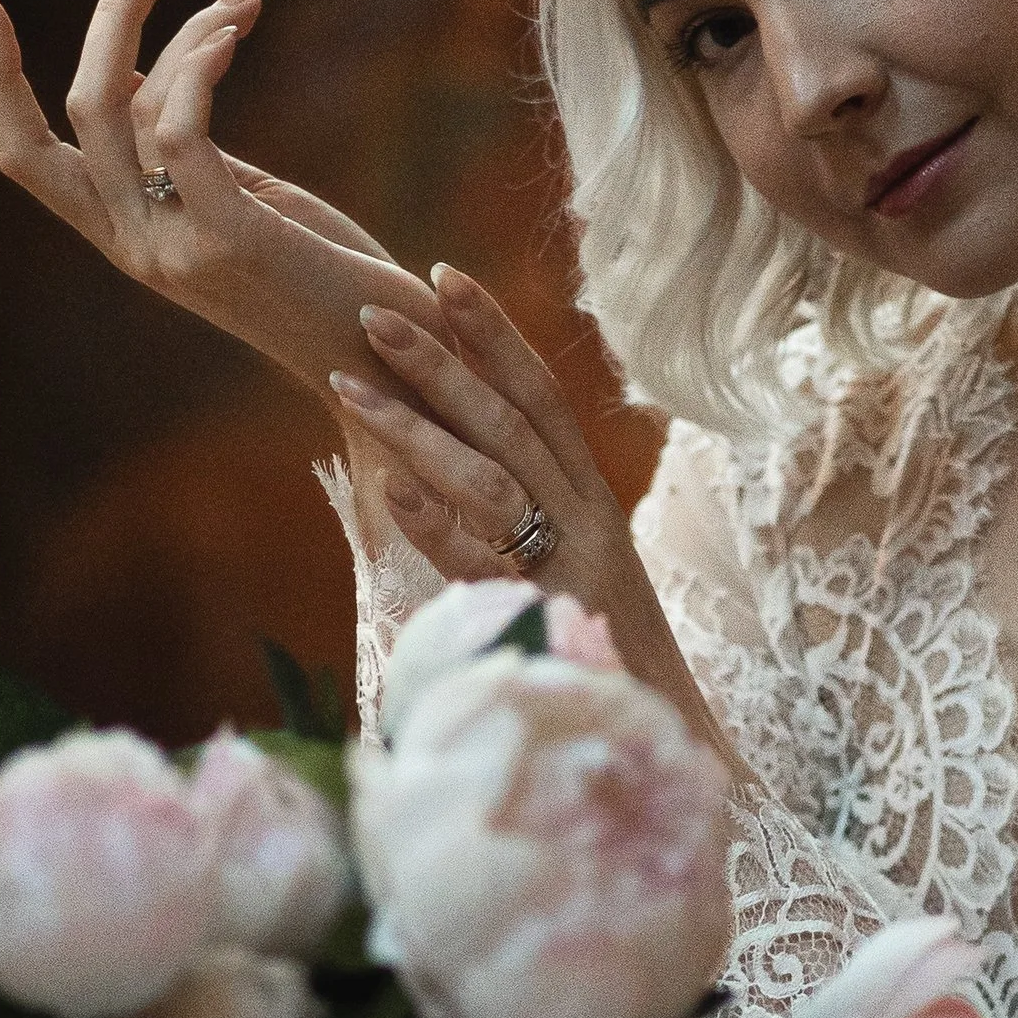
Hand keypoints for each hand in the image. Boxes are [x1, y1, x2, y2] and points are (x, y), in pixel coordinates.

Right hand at [0, 0, 440, 405]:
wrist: (394, 363)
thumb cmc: (328, 277)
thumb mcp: (236, 202)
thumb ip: (177, 151)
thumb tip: (130, 70)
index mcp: (123, 238)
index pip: (24, 155)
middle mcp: (133, 247)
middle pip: (62, 119)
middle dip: (97, 22)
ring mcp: (174, 247)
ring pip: (124, 106)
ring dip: (182, 26)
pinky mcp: (229, 240)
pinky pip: (182, 131)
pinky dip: (198, 65)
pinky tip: (234, 29)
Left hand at [330, 268, 729, 755]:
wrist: (669, 741)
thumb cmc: (607, 660)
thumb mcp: (568, 573)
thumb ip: (526, 521)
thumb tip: (456, 474)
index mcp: (591, 499)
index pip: (543, 396)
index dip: (494, 333)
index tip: (442, 276)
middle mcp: (589, 520)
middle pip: (513, 420)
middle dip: (442, 359)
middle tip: (375, 310)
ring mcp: (572, 569)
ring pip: (492, 477)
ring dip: (417, 426)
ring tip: (348, 383)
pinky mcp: (550, 622)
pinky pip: (487, 565)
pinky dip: (439, 525)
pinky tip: (393, 491)